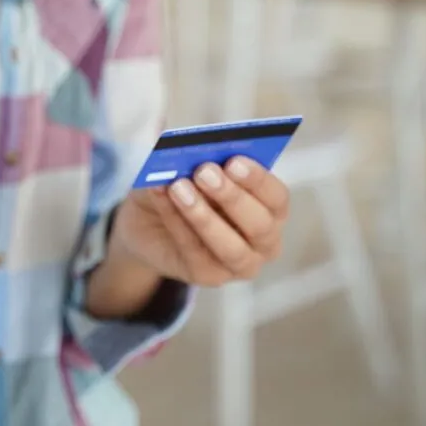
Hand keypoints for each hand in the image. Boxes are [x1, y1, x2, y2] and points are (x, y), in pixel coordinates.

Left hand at [111, 157, 288, 286]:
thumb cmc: (184, 186)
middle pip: (260, 225)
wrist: (148, 220)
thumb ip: (201, 159)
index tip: (234, 161)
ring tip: (179, 188)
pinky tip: (162, 196)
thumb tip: (196, 150)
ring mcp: (239, 264)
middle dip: (232, 197)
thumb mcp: (189, 166)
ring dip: (204, 216)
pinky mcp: (209, 276)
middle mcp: (264, 241)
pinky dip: (176, 221)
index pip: (276, 197)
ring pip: (232, 248)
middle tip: (204, 172)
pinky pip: (195, 252)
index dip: (258, 180)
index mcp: (270, 208)